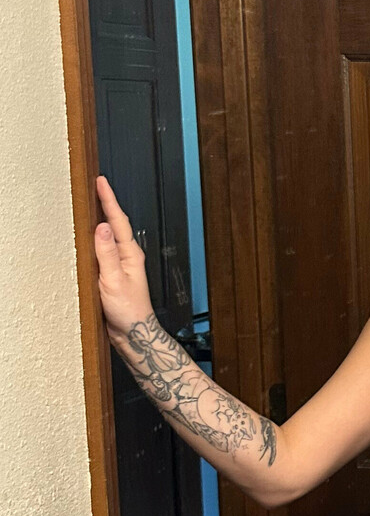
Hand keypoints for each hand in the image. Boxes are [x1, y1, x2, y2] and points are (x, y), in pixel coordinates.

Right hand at [93, 175, 155, 341]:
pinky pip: (102, 251)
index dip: (109, 200)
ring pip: (108, 237)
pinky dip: (96, 239)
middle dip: (106, 204)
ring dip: (102, 219)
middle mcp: (127, 256)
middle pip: (115, 224)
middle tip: (96, 185)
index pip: (118, 220)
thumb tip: (103, 227)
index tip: (101, 182)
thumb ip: (107, 254)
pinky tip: (90, 238)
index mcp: (130, 254)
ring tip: (93, 203)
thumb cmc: (129, 311)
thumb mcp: (114, 280)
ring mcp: (120, 265)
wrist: (133, 333)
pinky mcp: (112, 274)